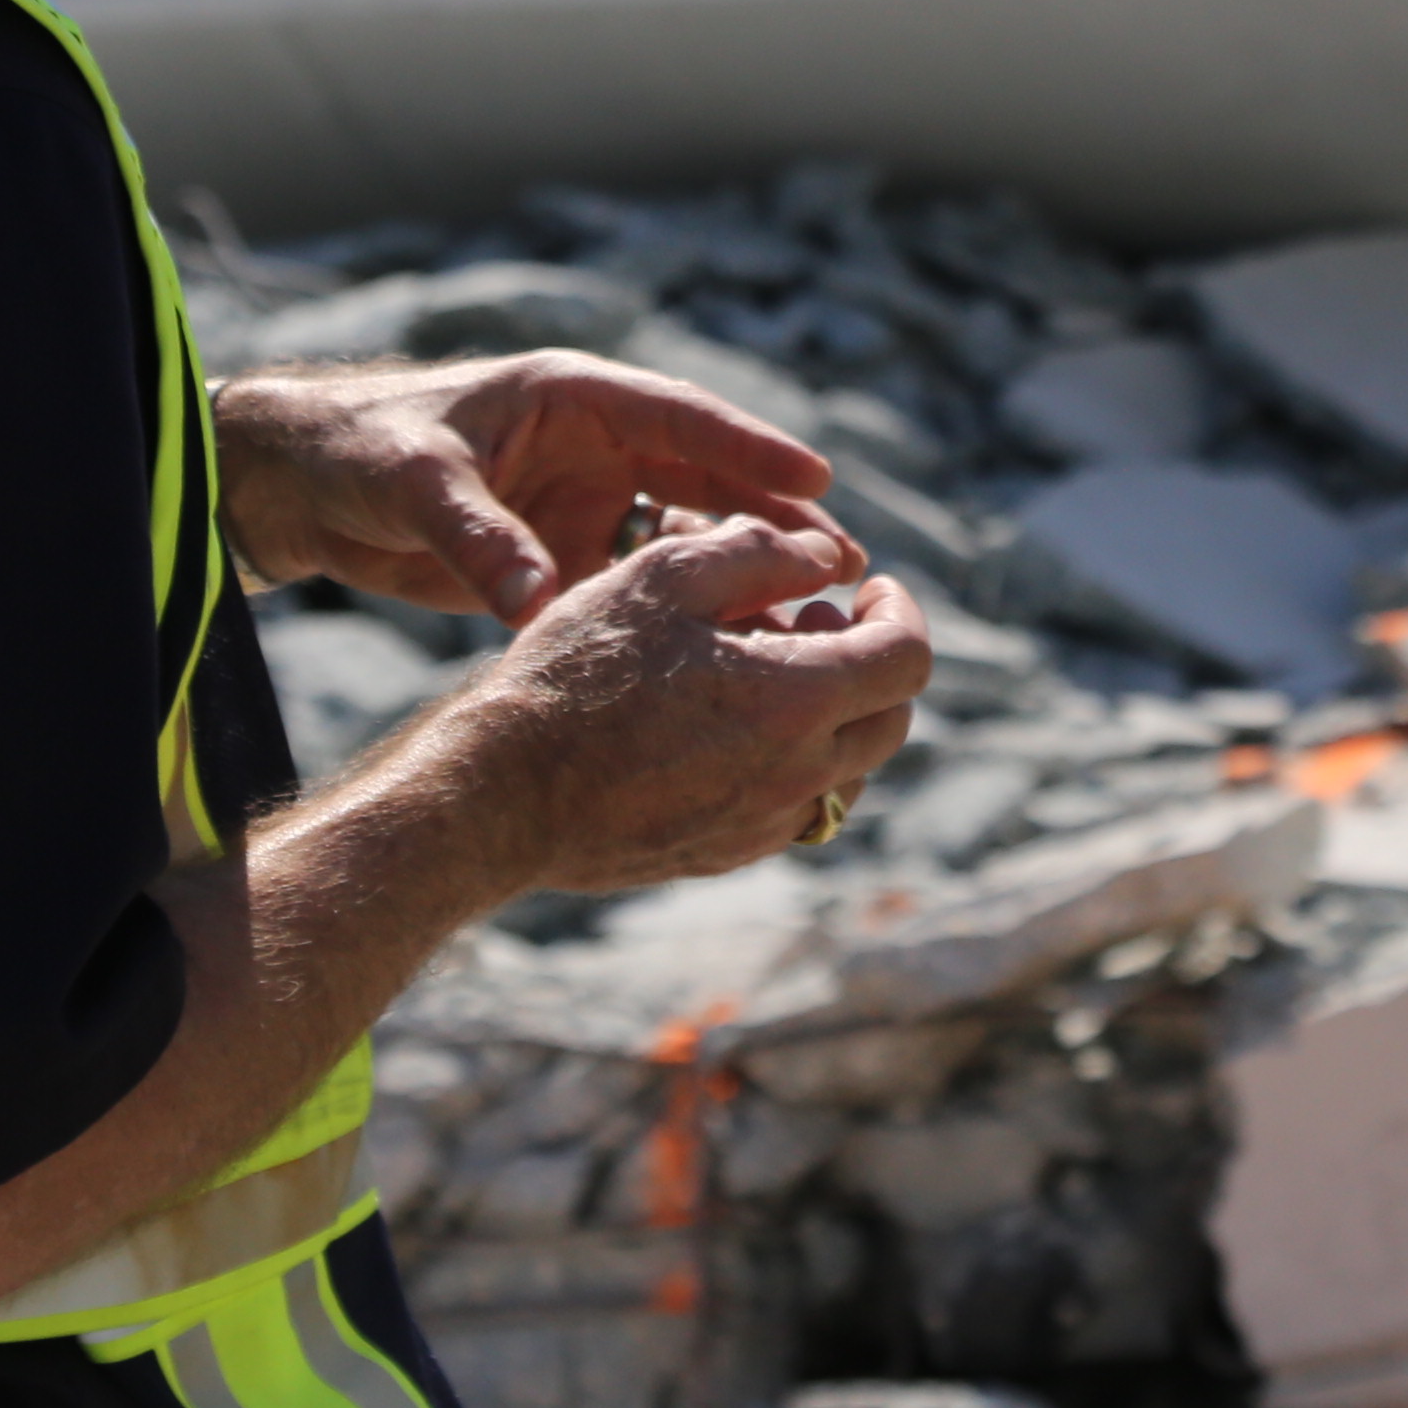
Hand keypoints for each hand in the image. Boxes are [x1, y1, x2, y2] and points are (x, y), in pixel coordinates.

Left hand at [217, 350, 844, 625]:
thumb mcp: (415, 483)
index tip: (818, 477)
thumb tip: (536, 605)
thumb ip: (478, 539)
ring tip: (813, 604)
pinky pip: (638, 579)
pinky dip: (682, 607)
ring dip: (743, 563)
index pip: (680, 418)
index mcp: (571, 398)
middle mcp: (592, 444)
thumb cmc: (356, 451)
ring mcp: (582, 499)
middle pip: (703, 477)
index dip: (752, 448)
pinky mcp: (561, 552)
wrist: (299, 487)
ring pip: (683, 531)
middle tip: (845, 560)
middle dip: (773, 515)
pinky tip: (731, 646)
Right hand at [425, 519, 930, 889]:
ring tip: (759, 667)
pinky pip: (794, 809)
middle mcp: (798, 777)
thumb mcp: (662, 576)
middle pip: (892, 718)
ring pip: (848, 770)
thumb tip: (822, 555)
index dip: (898, 609)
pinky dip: (791, 761)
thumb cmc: (576, 674)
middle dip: (870, 659)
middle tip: (809, 619)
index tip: (866, 584)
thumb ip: (758, 552)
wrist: (500, 793)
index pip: (907, 656)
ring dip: (833, 713)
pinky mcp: (725, 855)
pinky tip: (722, 724)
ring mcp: (763, 826)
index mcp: (797, 701)